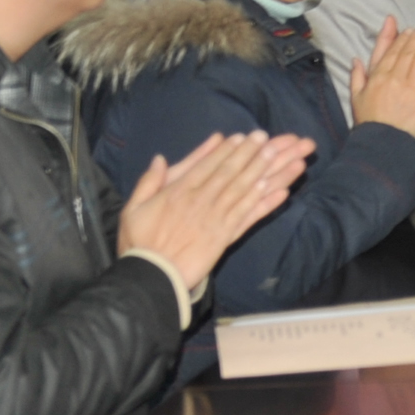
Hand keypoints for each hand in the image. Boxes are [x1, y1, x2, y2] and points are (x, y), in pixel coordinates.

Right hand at [116, 130, 316, 287]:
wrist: (150, 277)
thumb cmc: (139, 243)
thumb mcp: (133, 208)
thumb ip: (149, 181)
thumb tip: (160, 158)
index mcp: (179, 192)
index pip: (207, 165)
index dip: (227, 150)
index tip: (243, 137)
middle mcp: (201, 201)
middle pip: (229, 173)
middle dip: (249, 154)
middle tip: (267, 138)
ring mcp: (216, 219)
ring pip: (243, 190)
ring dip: (263, 172)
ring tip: (279, 156)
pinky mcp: (225, 237)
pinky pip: (248, 217)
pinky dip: (265, 203)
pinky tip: (281, 192)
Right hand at [347, 18, 414, 135]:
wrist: (383, 140)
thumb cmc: (369, 119)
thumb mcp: (356, 97)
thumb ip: (356, 76)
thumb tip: (355, 59)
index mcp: (378, 76)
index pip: (393, 52)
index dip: (403, 39)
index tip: (410, 30)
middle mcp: (395, 77)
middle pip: (409, 52)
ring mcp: (411, 86)